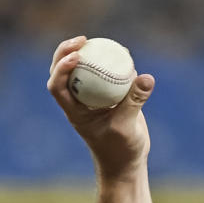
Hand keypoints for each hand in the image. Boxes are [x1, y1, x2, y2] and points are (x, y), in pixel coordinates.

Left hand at [47, 36, 154, 179]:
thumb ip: (134, 101)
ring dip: (86, 53)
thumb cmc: (121, 151)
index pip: (57, 87)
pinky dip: (110, 61)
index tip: (77, 56)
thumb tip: (145, 77)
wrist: (126, 163)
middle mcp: (79, 102)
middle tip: (83, 39)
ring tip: (99, 41)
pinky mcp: (108, 96)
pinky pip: (104, 73)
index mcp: (75, 112)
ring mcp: (92, 98)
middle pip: (63, 72)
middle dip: (66, 52)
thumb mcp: (127, 127)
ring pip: (82, 70)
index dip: (61, 68)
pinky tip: (124, 53)